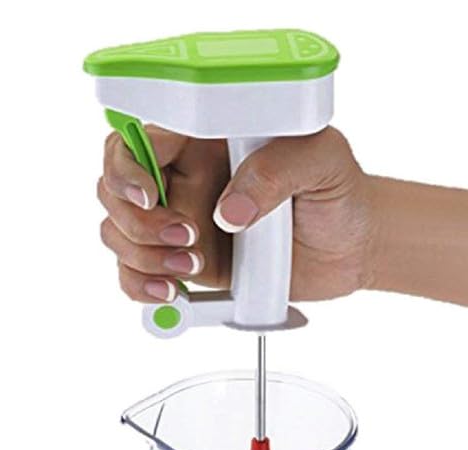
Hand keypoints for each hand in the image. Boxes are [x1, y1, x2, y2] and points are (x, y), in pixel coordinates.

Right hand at [97, 126, 376, 302]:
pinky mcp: (186, 264)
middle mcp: (185, 178)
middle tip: (188, 237)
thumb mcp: (322, 160)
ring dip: (144, 257)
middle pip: (115, 190)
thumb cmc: (339, 192)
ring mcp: (181, 224)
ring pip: (119, 234)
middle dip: (138, 221)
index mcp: (206, 138)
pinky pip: (137, 275)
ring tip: (195, 266)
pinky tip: (171, 294)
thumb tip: (229, 210)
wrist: (352, 249)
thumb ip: (275, 170)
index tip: (150, 195)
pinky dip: (141, 289)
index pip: (139, 138)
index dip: (129, 167)